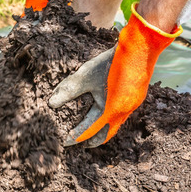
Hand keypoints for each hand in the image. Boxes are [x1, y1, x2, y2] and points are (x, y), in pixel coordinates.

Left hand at [49, 3, 180, 146]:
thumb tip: (51, 104)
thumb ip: (68, 90)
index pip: (90, 130)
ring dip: (104, 128)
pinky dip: (113, 117)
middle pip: (107, 133)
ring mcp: (133, 105)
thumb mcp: (85, 76)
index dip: (77, 137)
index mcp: (111, 111)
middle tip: (82, 143)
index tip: (66, 141)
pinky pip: (123, 113)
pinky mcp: (137, 96)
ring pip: (117, 124)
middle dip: (94, 140)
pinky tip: (108, 110)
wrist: (139, 48)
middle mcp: (124, 112)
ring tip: (94, 129)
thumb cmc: (111, 63)